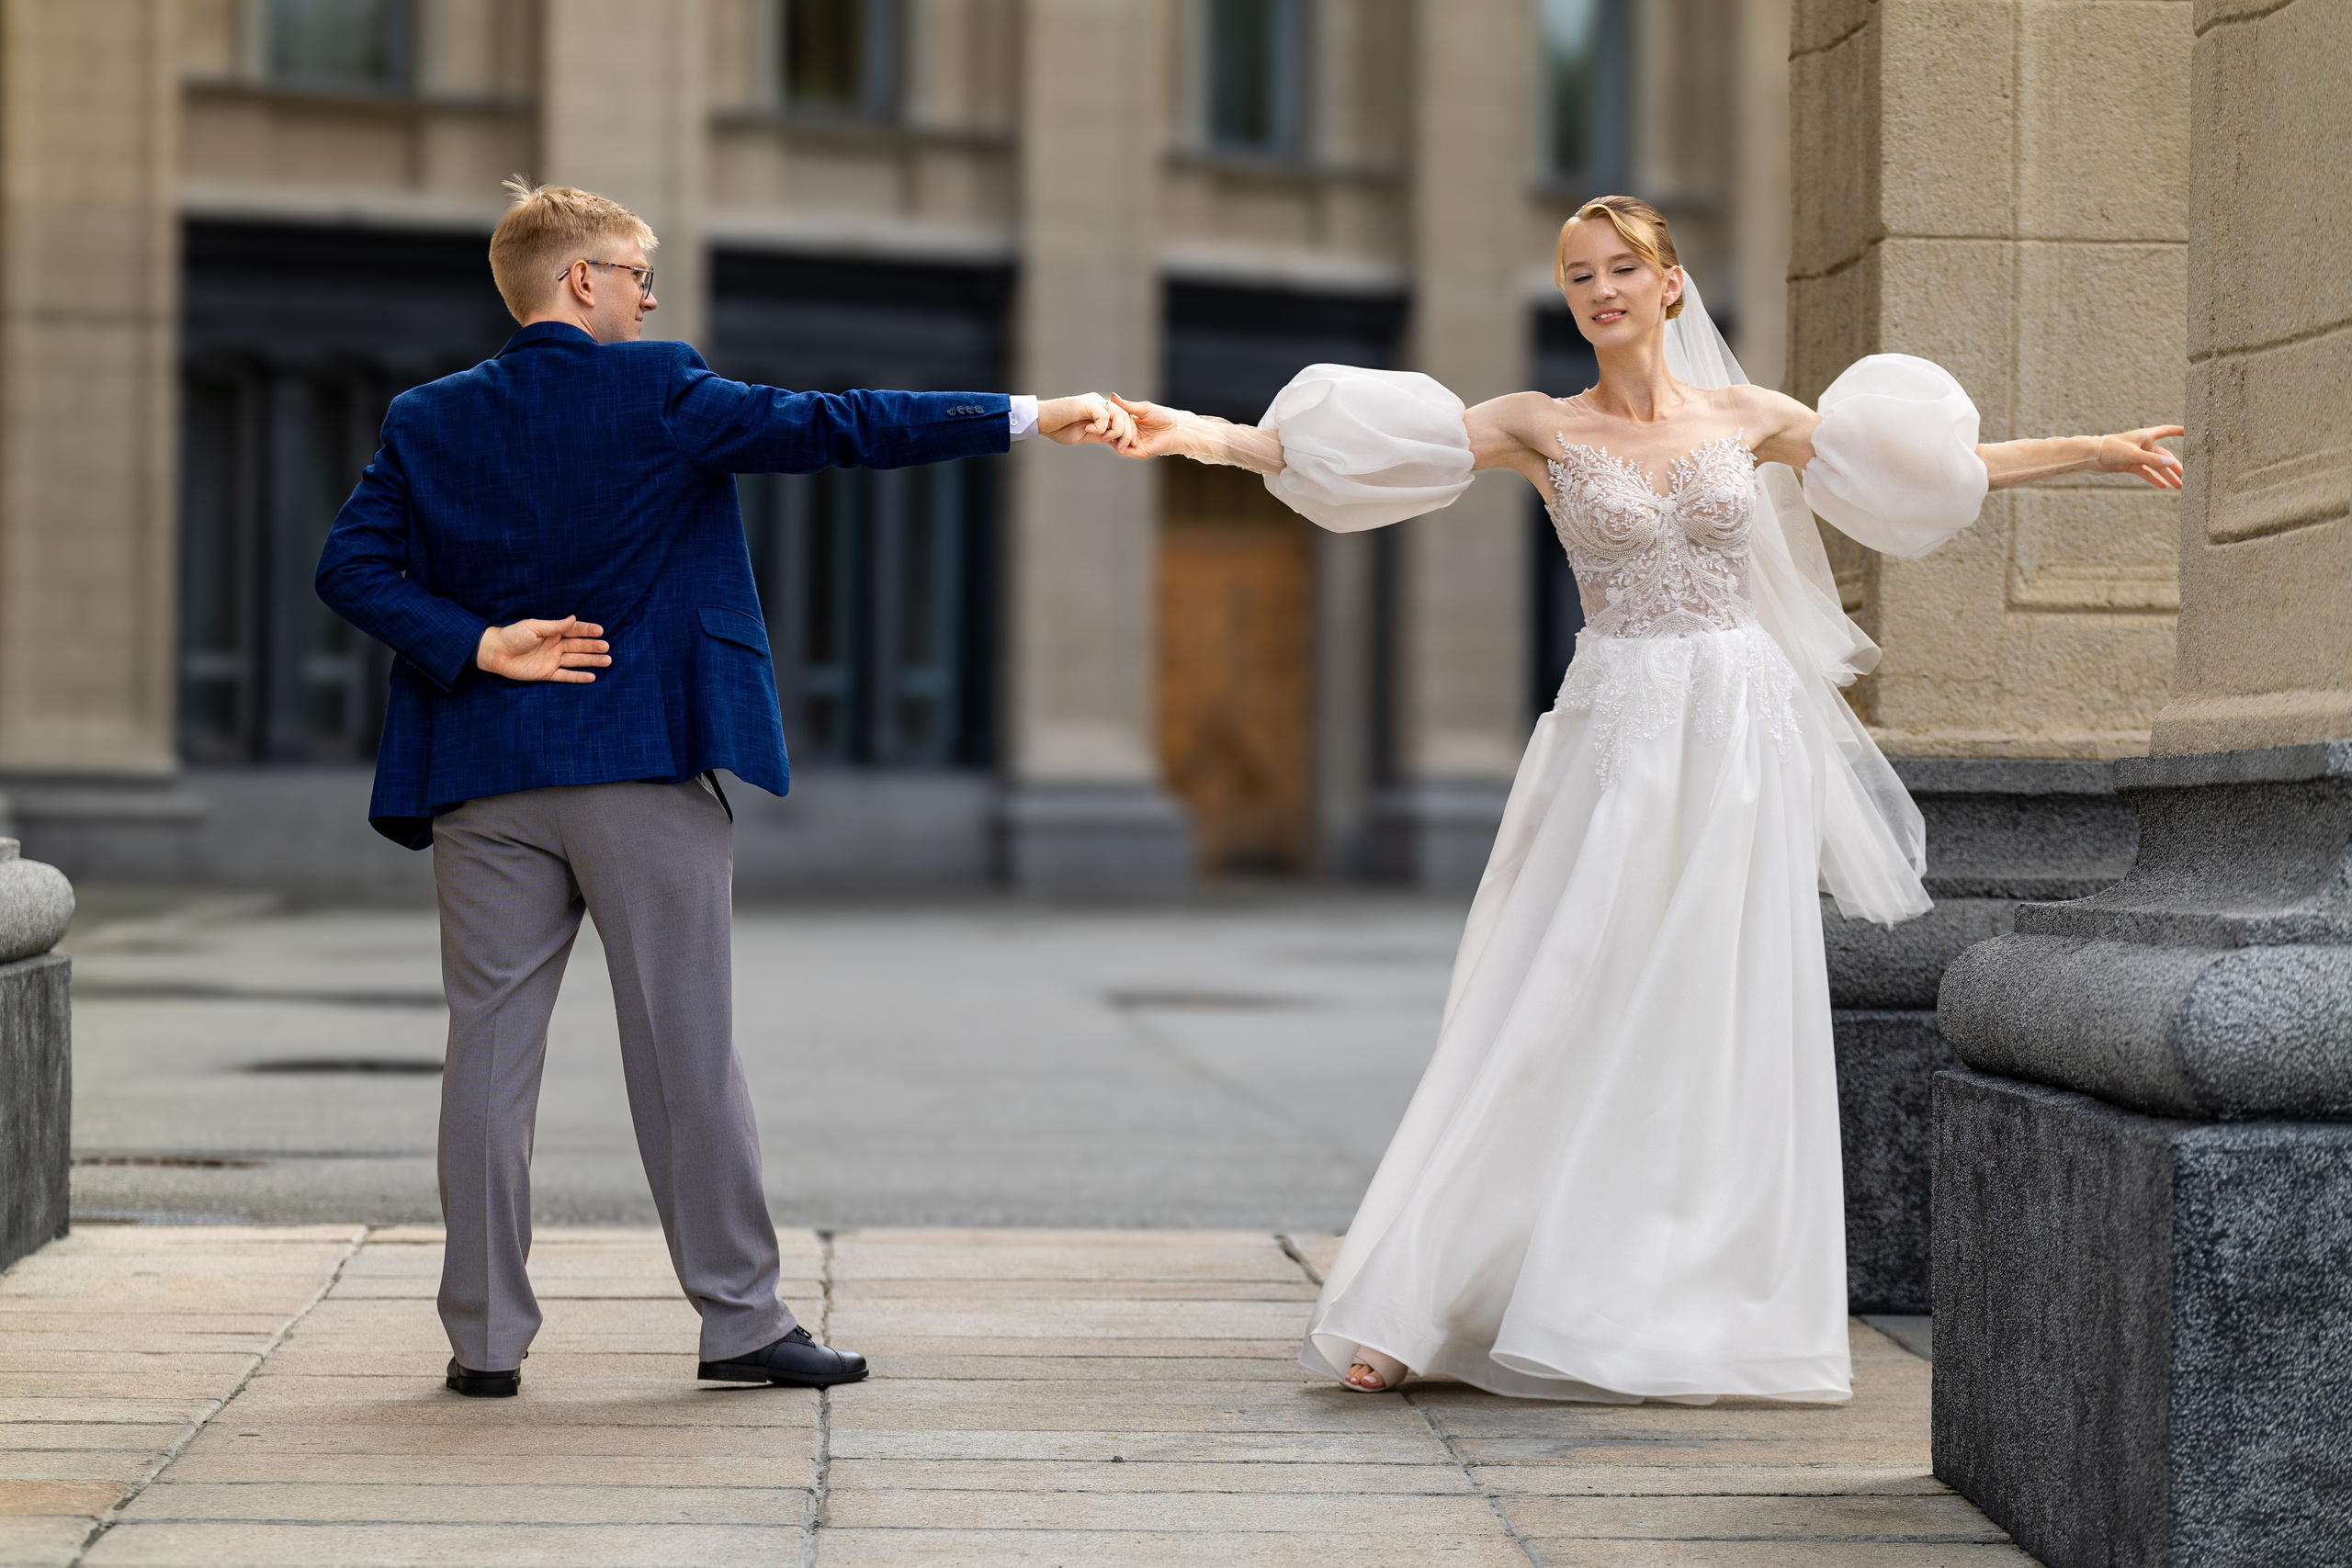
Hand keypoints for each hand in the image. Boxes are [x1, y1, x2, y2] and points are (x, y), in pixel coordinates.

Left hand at [477, 617, 609, 682]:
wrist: (496, 653)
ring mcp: (552, 660)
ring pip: (576, 660)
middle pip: (579, 646)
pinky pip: (565, 676)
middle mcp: (555, 646)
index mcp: (552, 632)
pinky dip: (578, 677)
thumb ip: (554, 626)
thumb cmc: (513, 636)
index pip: (574, 630)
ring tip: (607, 661)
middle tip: (607, 647)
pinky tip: (592, 677)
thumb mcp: (534, 627)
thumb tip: (573, 618)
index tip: (600, 631)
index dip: (587, 630)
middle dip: (593, 646)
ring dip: (591, 661)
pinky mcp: (547, 673)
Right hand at [1037, 394, 1134, 446]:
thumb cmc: (1059, 429)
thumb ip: (1101, 435)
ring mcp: (1094, 401)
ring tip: (1105, 439)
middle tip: (1120, 448)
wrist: (1042, 422)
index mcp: (1100, 410)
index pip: (1123, 418)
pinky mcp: (1087, 403)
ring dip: (1116, 431)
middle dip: (1127, 434)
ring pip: (1119, 414)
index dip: (1128, 432)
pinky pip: (1104, 416)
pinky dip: (1100, 427)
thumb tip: (1116, 442)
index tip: (1126, 448)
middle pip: (1125, 415)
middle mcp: (1099, 403)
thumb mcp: (1085, 435)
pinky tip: (1088, 430)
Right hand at [1108, 394, 1190, 458]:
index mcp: (1130, 422)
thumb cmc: (1163, 416)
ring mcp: (1133, 444)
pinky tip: (1120, 440)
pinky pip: (1124, 451)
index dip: (1108, 419)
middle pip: (1113, 432)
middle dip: (1109, 429)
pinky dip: (1120, 446)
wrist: (1176, 428)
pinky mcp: (1138, 453)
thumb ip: (1127, 405)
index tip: (1102, 415)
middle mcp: (1130, 434)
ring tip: (1112, 432)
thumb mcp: (1143, 408)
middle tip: (1105, 425)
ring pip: (1116, 442)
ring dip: (1114, 437)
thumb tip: (1112, 396)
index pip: (1114, 422)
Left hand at [2096, 425, 2184, 489]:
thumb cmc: (2111, 449)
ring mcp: (2138, 456)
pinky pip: (2146, 473)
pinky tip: (2163, 486)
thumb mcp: (2133, 454)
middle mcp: (2145, 445)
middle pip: (2164, 456)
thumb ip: (2152, 460)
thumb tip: (2170, 464)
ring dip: (2167, 476)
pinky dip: (2154, 479)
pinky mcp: (2131, 465)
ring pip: (2156, 466)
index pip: (2167, 431)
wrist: (2092, 456)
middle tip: (2186, 478)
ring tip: (2178, 486)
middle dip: (2175, 467)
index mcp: (2146, 436)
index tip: (2191, 432)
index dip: (2179, 431)